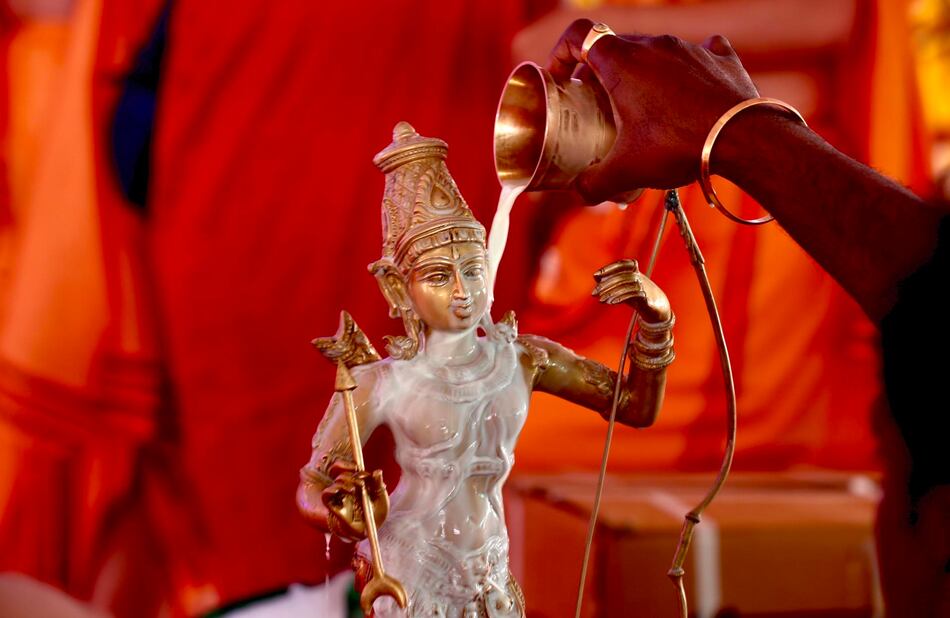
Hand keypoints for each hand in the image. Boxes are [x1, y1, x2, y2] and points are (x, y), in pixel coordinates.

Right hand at [321, 461, 388, 541]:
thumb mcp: (381, 498)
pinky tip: (338, 490)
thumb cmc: (376, 515)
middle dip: (352, 476)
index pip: (353, 470)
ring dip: (344, 482)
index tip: (365, 475)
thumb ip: (378, 484)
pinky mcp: (332, 505)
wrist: (368, 531)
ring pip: (337, 481)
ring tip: (352, 490)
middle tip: (360, 483)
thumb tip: (378, 471)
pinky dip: (331, 490)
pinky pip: (326, 495)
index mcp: (360, 483)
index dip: (356, 469)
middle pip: (345, 474)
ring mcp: (340, 496)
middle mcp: (349, 487)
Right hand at [546, 19, 758, 200]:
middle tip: (600, 106)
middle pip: (615, 47)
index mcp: (622, 62)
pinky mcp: (720, 58)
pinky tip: (689, 92)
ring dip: (643, 75)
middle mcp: (655, 45)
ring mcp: (690, 48)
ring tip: (646, 109)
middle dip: (601, 73)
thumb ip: (594, 183)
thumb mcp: (627, 171)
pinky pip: (698, 54)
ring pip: (655, 52)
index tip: (562, 80)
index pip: (578, 36)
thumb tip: (580, 191)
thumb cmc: (680, 146)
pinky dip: (687, 71)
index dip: (561, 54)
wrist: (745, 139)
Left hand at [593, 259, 670, 322]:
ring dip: (611, 292)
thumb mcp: (622, 286)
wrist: (655, 307)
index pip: (622, 264)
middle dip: (606, 285)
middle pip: (621, 276)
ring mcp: (644, 286)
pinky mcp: (646, 297)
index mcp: (634, 270)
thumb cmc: (635, 294)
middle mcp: (639, 276)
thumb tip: (596, 276)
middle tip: (594, 293)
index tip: (596, 275)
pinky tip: (611, 302)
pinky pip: (633, 295)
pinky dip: (621, 297)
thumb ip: (610, 281)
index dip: (609, 268)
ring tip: (600, 300)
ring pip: (626, 286)